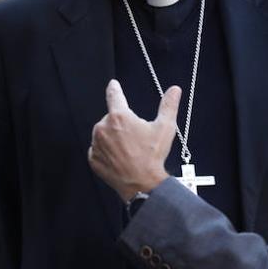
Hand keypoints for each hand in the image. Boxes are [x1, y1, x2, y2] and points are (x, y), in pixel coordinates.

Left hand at [88, 80, 178, 201]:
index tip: (113, 84)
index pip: (114, 95)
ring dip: (113, 137)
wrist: (142, 184)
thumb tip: (174, 90)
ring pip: (103, 133)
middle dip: (122, 124)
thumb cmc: (152, 157)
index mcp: (119, 117)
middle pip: (111, 118)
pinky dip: (107, 151)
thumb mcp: (165, 128)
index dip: (114, 88)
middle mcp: (103, 127)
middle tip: (135, 137)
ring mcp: (96, 144)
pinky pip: (98, 149)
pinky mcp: (93, 158)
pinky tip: (120, 157)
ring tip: (129, 149)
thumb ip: (168, 105)